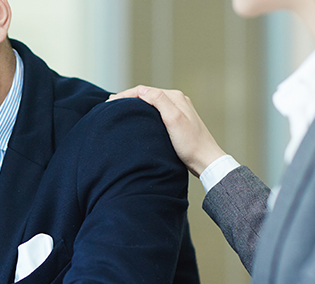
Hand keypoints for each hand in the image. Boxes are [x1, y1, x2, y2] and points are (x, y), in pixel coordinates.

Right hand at [109, 86, 225, 176]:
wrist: (205, 161)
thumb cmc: (191, 144)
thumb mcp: (173, 119)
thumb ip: (159, 100)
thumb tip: (142, 90)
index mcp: (175, 97)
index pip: (144, 90)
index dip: (125, 95)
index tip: (109, 103)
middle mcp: (177, 101)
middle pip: (147, 95)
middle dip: (127, 98)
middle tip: (109, 105)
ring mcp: (177, 111)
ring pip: (150, 103)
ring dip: (134, 104)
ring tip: (118, 110)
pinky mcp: (176, 122)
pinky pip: (155, 111)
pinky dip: (142, 112)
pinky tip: (136, 118)